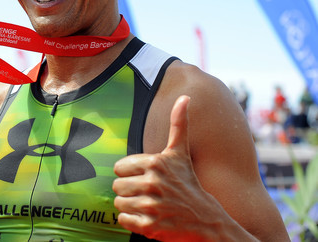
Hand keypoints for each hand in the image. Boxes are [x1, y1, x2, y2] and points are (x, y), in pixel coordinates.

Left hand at [113, 95, 224, 240]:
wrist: (206, 219)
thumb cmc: (188, 182)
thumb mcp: (181, 152)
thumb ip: (178, 124)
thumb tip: (184, 97)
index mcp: (155, 163)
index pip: (119, 167)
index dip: (129, 173)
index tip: (145, 176)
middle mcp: (153, 183)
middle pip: (116, 186)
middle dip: (128, 190)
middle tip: (147, 192)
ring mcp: (151, 205)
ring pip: (118, 203)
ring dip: (130, 205)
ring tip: (148, 204)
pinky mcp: (149, 226)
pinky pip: (123, 220)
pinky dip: (131, 221)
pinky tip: (147, 217)